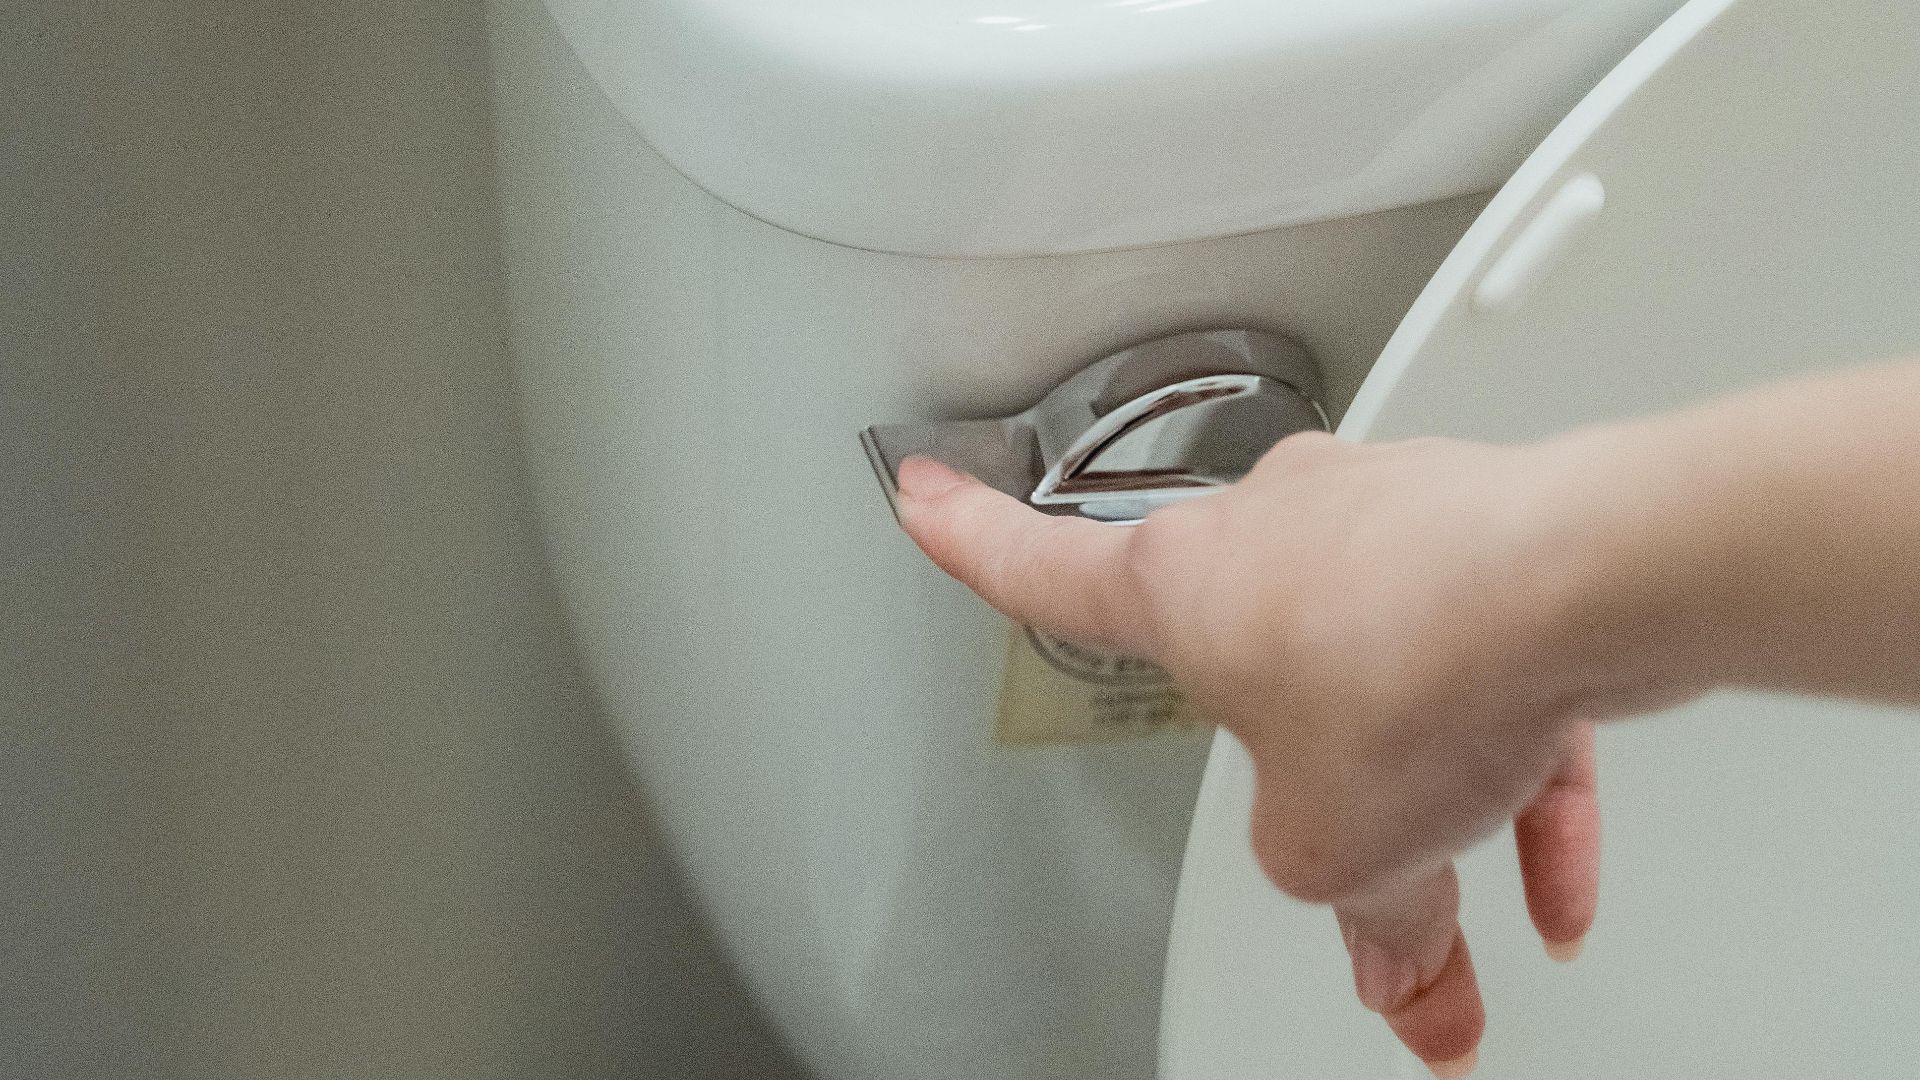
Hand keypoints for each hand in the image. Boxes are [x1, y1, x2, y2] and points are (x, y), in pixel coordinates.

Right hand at [895, 433, 1621, 1075]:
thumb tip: (1396, 960)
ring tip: (1479, 911)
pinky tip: (1553, 877)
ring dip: (1432, 801)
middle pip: (1267, 684)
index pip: (1041, 569)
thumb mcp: (1335, 848)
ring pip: (1392, 685)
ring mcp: (1387, 526)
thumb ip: (1352, 911)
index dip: (968, 542)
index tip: (924, 494)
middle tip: (1357, 884)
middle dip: (1318, 794)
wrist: (1593, 575)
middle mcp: (1276, 531)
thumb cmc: (1417, 656)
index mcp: (1182, 584)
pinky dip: (1517, 774)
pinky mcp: (1490, 546)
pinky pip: (1487, 678)